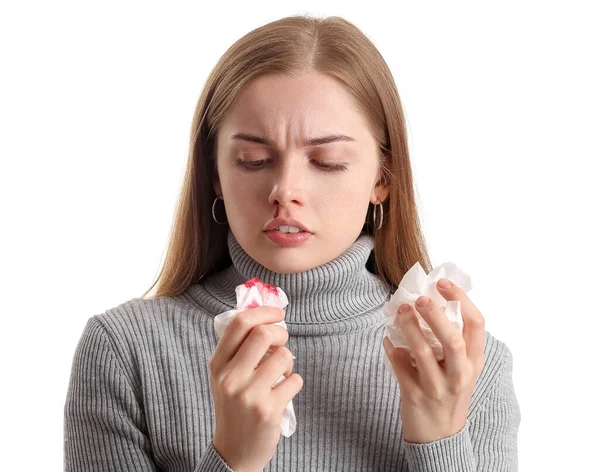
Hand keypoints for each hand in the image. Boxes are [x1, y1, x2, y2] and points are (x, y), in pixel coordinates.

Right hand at [209, 306, 303, 471]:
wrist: (234, 451)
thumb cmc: (234, 406)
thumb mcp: (225, 376)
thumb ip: (239, 349)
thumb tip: (266, 317)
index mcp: (218, 364)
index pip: (239, 323)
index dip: (264, 312)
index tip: (278, 314)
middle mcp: (230, 377)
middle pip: (263, 334)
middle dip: (281, 333)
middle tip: (282, 342)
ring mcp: (249, 394)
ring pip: (284, 356)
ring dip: (289, 361)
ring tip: (281, 373)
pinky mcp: (268, 410)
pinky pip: (295, 380)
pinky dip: (294, 382)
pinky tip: (284, 391)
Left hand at [383, 278, 484, 443]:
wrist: (440, 435)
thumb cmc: (450, 391)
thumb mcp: (461, 367)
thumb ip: (453, 339)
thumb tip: (431, 299)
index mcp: (474, 361)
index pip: (476, 324)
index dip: (461, 299)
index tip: (443, 283)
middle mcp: (459, 374)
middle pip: (451, 339)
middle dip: (434, 315)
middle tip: (419, 299)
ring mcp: (437, 387)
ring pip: (422, 352)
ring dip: (409, 327)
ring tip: (400, 311)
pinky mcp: (414, 395)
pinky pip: (399, 366)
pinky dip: (392, 349)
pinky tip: (388, 339)